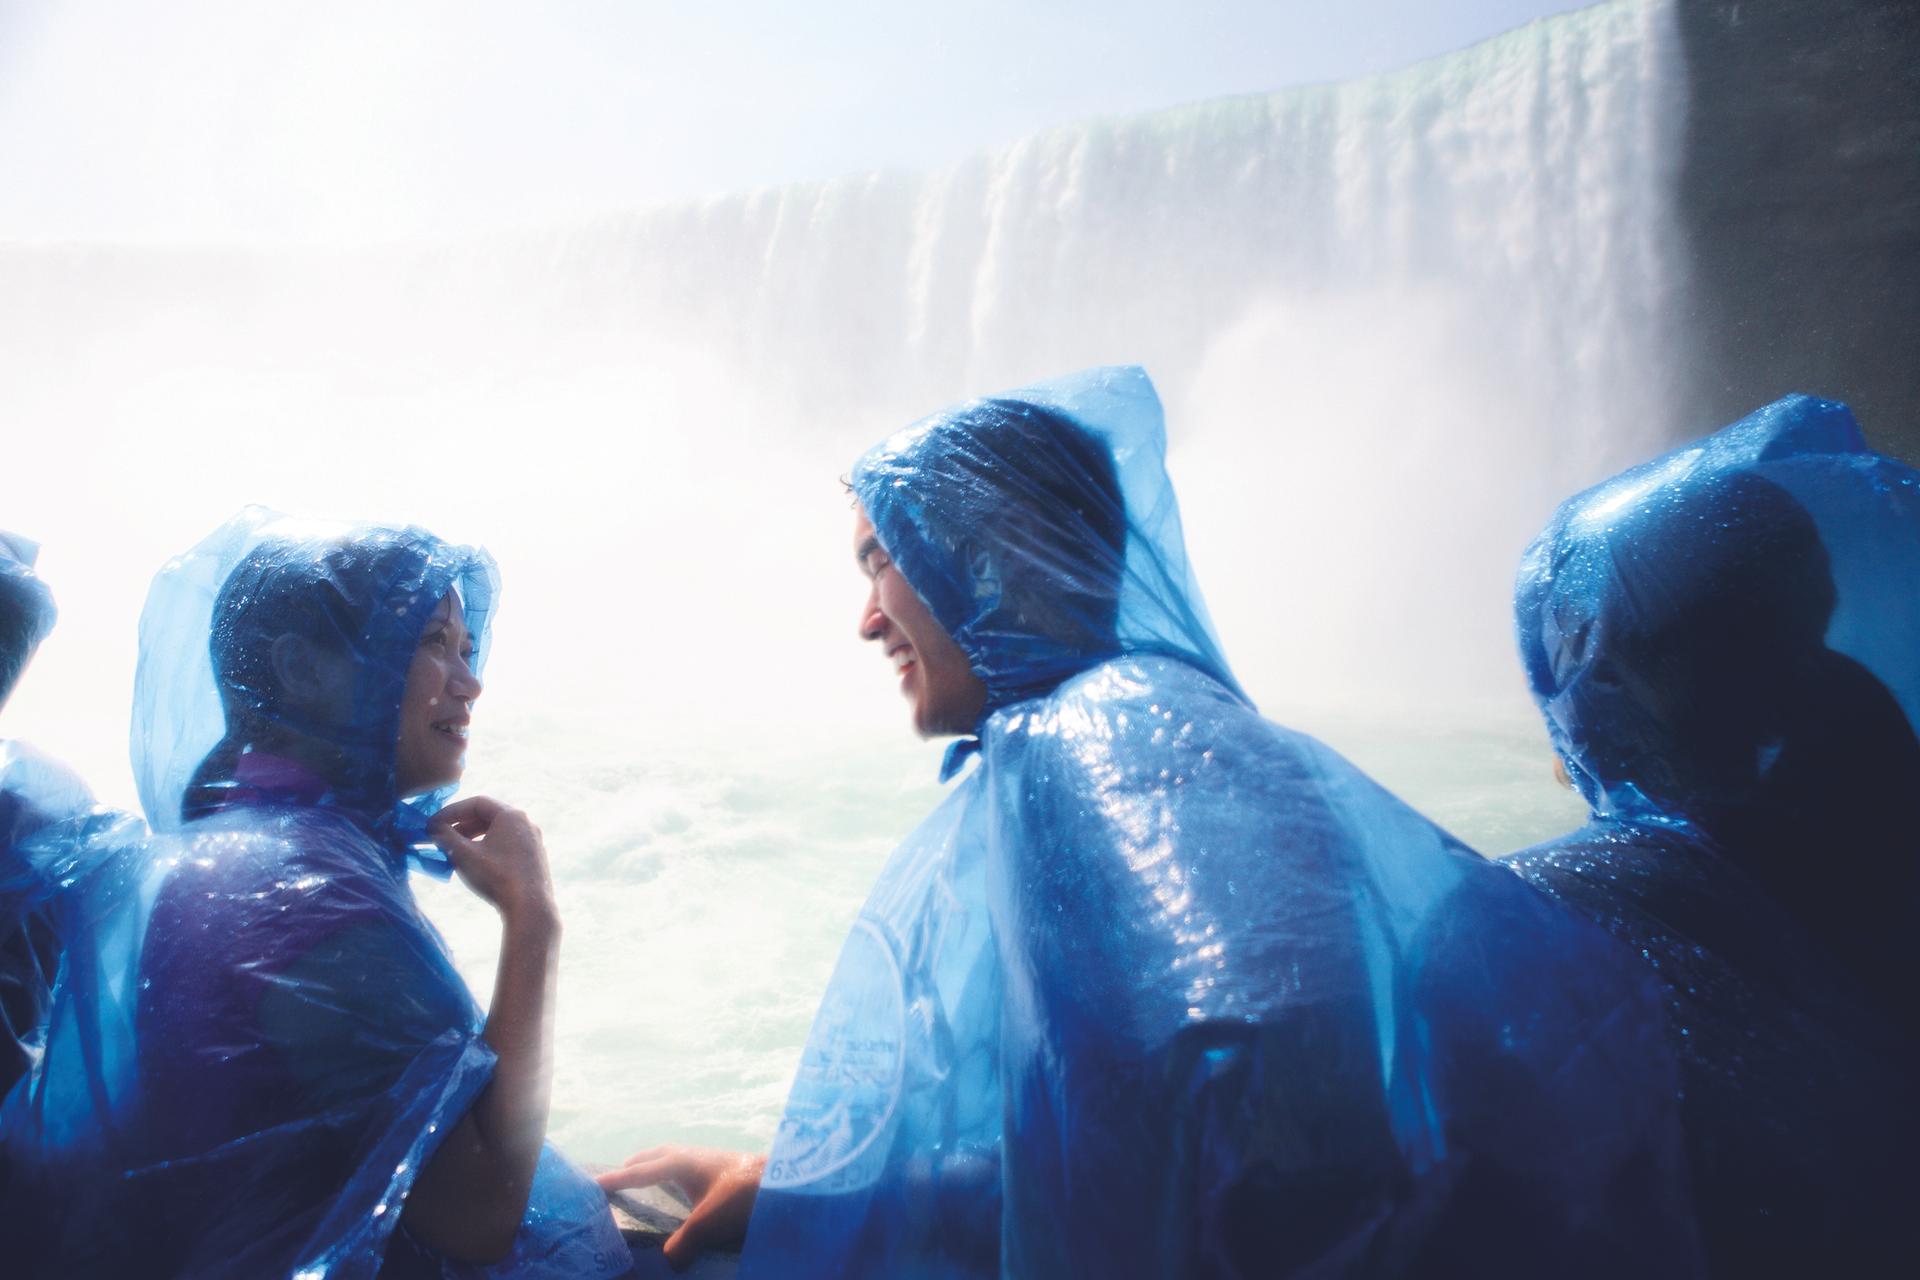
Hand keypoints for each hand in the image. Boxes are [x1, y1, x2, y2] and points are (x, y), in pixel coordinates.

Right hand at [432, 796, 556, 927]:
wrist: (530, 907)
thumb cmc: (496, 876)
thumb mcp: (464, 855)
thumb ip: (445, 837)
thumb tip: (434, 829)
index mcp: (511, 816)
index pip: (476, 803)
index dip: (451, 811)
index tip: (433, 824)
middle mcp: (526, 823)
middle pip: (488, 816)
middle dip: (461, 825)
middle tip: (441, 836)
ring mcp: (532, 841)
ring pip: (497, 831)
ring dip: (473, 837)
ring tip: (454, 850)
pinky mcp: (533, 858)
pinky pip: (506, 844)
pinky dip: (487, 847)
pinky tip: (474, 863)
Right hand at [596, 1146, 765, 1269]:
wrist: (786, 1182)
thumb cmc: (743, 1196)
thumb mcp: (708, 1224)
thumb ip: (683, 1244)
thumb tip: (669, 1262)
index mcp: (681, 1162)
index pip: (640, 1171)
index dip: (617, 1179)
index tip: (594, 1182)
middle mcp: (694, 1156)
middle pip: (657, 1155)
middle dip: (637, 1164)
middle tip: (619, 1175)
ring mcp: (712, 1159)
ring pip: (677, 1158)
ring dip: (659, 1166)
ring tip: (648, 1179)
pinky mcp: (727, 1168)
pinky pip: (692, 1167)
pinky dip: (679, 1174)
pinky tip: (686, 1191)